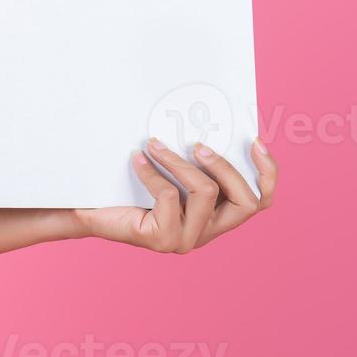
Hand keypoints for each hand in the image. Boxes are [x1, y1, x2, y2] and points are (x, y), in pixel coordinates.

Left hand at [70, 137, 277, 252]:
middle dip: (226, 166)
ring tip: (155, 144)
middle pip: (246, 202)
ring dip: (181, 163)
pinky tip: (136, 159)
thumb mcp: (167, 173)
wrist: (90, 214)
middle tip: (198, 145)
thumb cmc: (128, 190)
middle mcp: (208, 231)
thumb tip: (201, 117)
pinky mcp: (164, 239)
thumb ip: (189, 158)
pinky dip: (152, 173)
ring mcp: (188, 238)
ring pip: (206, 192)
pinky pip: (169, 196)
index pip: (259, 201)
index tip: (255, 141)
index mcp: (216, 215)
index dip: (267, 173)